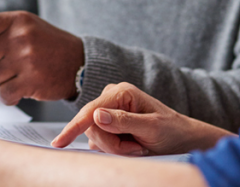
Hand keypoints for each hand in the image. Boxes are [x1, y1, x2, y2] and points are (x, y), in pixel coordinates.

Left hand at [0, 11, 83, 104]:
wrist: (79, 61)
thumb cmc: (46, 44)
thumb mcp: (23, 30)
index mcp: (15, 20)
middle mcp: (20, 37)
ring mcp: (26, 59)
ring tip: (12, 76)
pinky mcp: (32, 81)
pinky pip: (3, 94)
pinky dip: (7, 95)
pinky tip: (19, 88)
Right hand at [51, 82, 233, 155]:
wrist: (181, 137)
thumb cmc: (170, 130)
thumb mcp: (151, 128)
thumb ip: (124, 121)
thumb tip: (97, 115)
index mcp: (121, 91)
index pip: (90, 112)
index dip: (74, 128)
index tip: (59, 143)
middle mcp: (111, 97)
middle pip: (92, 128)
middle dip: (112, 144)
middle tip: (136, 149)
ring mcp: (108, 110)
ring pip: (95, 136)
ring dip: (115, 148)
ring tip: (137, 147)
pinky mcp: (107, 123)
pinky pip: (98, 140)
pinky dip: (114, 148)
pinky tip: (130, 146)